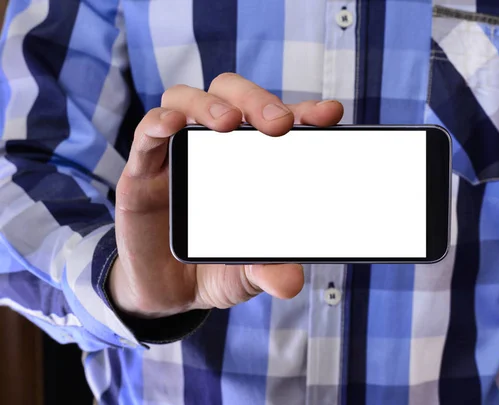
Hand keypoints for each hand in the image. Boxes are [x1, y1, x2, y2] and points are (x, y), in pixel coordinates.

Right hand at [110, 73, 343, 318]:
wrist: (168, 292)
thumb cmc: (215, 268)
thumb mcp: (248, 272)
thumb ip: (268, 270)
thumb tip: (292, 283)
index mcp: (249, 161)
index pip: (278, 121)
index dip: (304, 112)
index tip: (329, 114)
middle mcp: (214, 148)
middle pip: (231, 94)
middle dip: (257, 100)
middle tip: (279, 125)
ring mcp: (177, 155)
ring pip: (186, 100)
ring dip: (209, 105)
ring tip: (229, 123)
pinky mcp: (142, 172)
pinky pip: (145, 135)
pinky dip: (159, 122)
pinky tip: (173, 124)